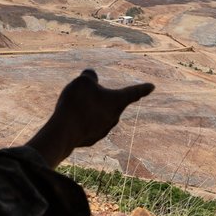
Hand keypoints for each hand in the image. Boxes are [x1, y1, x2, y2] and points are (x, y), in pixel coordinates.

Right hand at [23, 69, 154, 168]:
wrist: (64, 131)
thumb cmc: (77, 102)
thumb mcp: (83, 81)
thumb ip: (90, 76)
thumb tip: (92, 79)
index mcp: (117, 101)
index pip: (133, 92)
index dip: (142, 88)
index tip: (152, 86)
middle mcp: (114, 117)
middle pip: (109, 102)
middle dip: (99, 97)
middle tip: (82, 94)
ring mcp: (103, 130)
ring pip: (97, 114)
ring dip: (88, 109)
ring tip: (73, 106)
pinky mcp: (91, 139)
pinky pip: (87, 125)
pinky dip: (80, 120)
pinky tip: (70, 119)